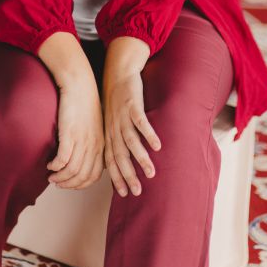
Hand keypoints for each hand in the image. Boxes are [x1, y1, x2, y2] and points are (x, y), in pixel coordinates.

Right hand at [46, 72, 104, 189]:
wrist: (79, 84)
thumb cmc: (84, 103)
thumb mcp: (94, 125)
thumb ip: (91, 142)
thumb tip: (82, 158)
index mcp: (101, 144)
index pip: (94, 176)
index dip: (81, 185)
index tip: (70, 184)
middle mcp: (94, 145)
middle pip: (82, 177)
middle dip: (69, 184)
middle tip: (57, 183)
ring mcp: (82, 140)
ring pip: (72, 171)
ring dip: (60, 177)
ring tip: (51, 176)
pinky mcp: (69, 134)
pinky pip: (62, 160)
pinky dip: (55, 166)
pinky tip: (49, 164)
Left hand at [102, 49, 160, 197]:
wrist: (117, 73)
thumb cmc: (116, 100)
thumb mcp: (110, 121)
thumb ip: (115, 140)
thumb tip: (121, 161)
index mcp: (108, 134)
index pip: (110, 160)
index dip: (117, 177)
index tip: (125, 193)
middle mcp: (114, 128)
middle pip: (120, 155)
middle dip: (128, 174)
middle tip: (138, 191)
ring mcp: (123, 116)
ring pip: (130, 141)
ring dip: (141, 158)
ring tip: (151, 173)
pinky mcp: (133, 105)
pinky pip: (140, 122)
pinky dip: (148, 134)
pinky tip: (157, 145)